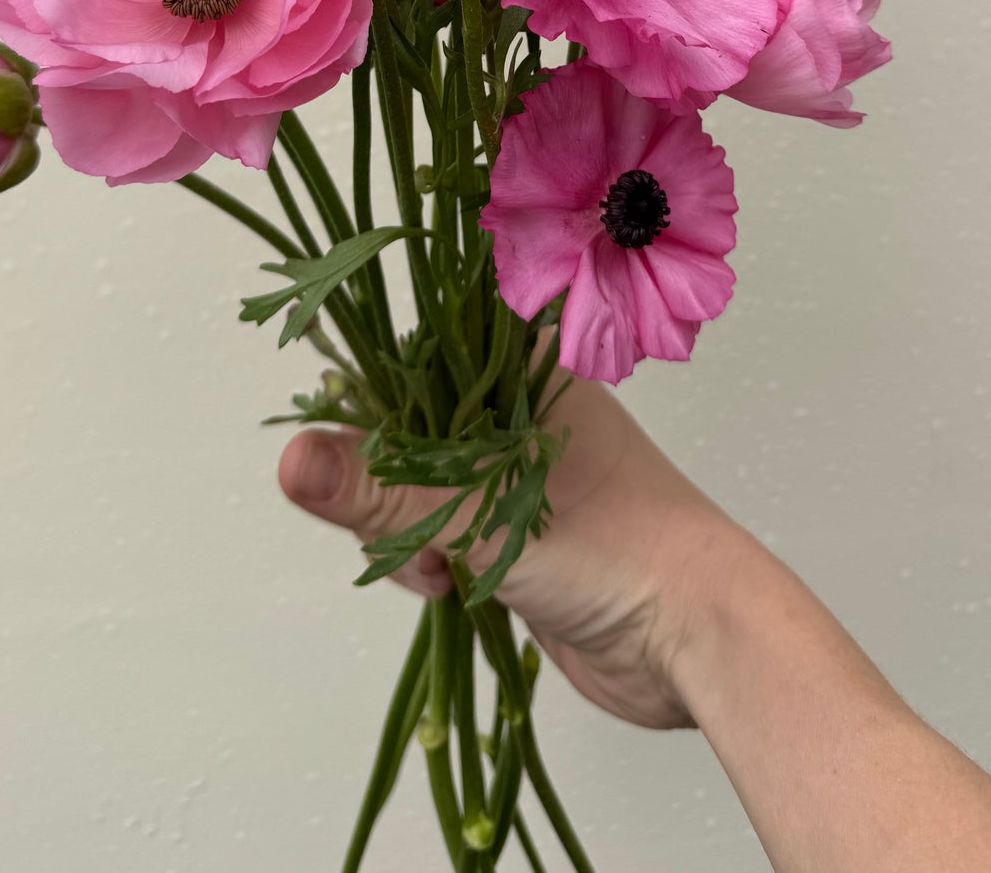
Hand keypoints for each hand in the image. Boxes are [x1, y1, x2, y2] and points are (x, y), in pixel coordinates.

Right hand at [277, 373, 724, 728]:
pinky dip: (435, 562)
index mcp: (523, 366)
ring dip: (412, 535)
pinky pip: (445, 532)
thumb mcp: (481, 514)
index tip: (345, 453)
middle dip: (389, 489)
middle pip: (406, 428)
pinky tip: (449, 589)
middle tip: (413, 531)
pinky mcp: (519, 530)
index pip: (414, 355)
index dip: (371, 404)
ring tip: (442, 572)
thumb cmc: (617, 548)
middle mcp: (520, 408)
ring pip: (421, 487)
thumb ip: (382, 492)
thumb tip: (291, 459)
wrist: (699, 635)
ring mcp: (518, 472)